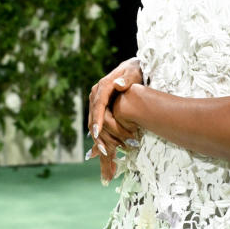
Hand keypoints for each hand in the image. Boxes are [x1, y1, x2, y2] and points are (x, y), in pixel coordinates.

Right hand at [87, 60, 143, 178]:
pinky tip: (108, 157)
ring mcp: (97, 105)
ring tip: (108, 158)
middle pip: (94, 120)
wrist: (133, 70)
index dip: (97, 119)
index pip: (98, 104)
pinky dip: (103, 142)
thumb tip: (119, 84)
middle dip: (99, 137)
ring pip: (95, 127)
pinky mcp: (101, 113)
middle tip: (106, 152)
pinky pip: (99, 129)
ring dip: (101, 144)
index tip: (96, 131)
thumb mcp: (133, 72)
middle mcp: (96, 97)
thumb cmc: (135, 71)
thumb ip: (128, 78)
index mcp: (102, 87)